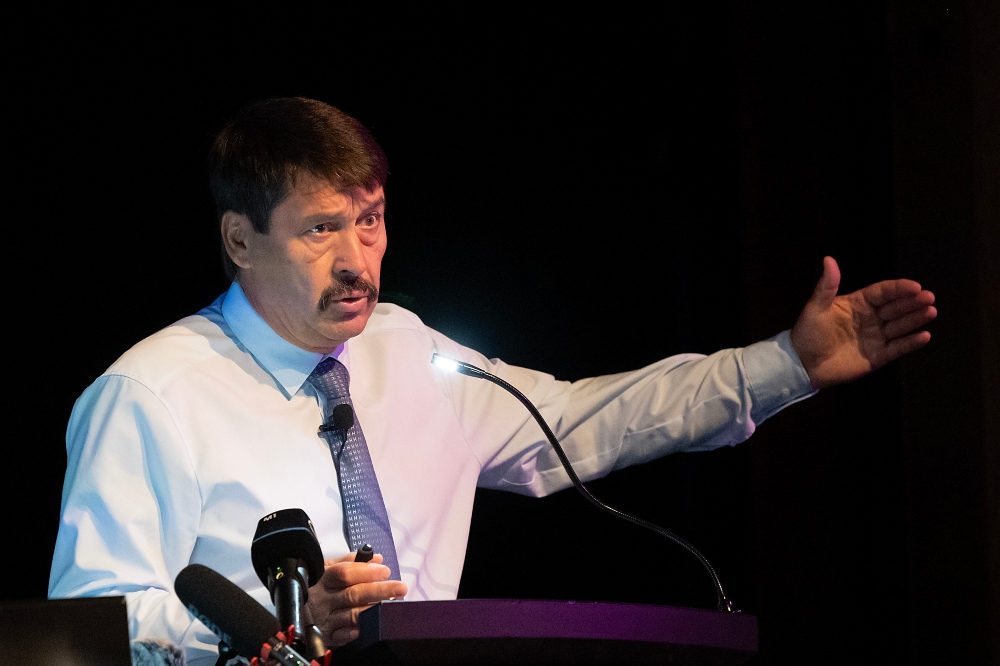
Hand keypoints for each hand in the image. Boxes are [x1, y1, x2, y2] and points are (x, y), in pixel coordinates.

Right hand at [307, 552, 407, 647]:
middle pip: (353, 594)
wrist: (297, 609)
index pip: (345, 573)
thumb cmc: (318, 585)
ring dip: (374, 610)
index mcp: (324, 578)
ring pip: (352, 615)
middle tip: (400, 588)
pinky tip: (372, 626)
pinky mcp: (327, 635)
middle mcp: (324, 599)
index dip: (366, 571)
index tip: (385, 571)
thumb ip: (352, 562)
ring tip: (392, 605)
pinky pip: (344, 636)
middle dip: (379, 590)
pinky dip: (358, 631)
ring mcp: (325, 618)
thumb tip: (377, 558)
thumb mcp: (328, 568)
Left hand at [790, 256, 935, 388]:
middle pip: (895, 307)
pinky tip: (924, 336)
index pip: (883, 292)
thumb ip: (827, 285)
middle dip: (912, 302)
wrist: (802, 364)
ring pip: (899, 326)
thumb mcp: (816, 307)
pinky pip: (897, 348)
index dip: (899, 289)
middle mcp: (870, 318)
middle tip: (929, 297)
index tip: (915, 286)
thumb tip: (828, 259)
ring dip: (915, 319)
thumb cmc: (808, 333)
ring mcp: (875, 337)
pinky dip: (910, 342)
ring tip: (930, 312)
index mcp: (857, 303)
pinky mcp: (877, 356)